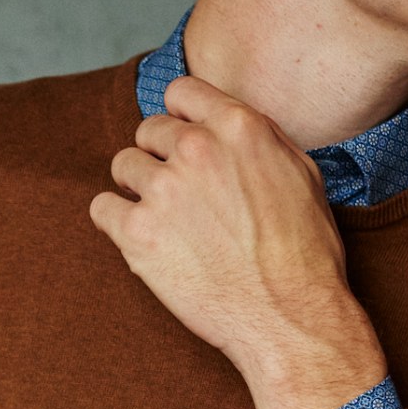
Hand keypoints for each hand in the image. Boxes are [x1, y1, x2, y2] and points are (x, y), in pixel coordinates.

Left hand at [90, 72, 386, 408]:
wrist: (290, 317)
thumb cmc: (306, 254)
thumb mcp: (302, 176)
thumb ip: (260, 141)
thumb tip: (230, 126)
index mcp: (238, 127)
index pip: (181, 91)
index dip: (180, 115)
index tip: (182, 140)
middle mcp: (197, 149)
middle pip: (149, 130)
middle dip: (160, 155)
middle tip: (179, 192)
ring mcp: (163, 189)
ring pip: (123, 165)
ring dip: (138, 188)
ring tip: (164, 220)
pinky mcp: (137, 232)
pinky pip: (101, 208)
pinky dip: (116, 222)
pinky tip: (142, 239)